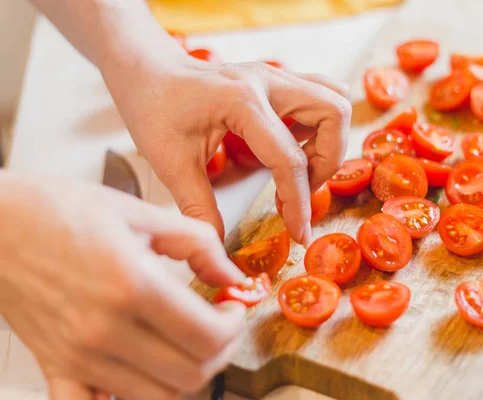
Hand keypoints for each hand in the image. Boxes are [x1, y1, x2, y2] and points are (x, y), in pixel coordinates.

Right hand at [0, 173, 246, 398]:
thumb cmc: (60, 212)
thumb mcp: (140, 213)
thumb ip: (198, 244)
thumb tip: (232, 277)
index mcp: (132, 285)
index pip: (207, 336)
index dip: (234, 326)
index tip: (233, 309)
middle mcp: (105, 330)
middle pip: (191, 375)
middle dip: (219, 351)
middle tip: (218, 324)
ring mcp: (79, 356)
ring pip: (157, 399)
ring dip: (186, 375)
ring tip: (187, 343)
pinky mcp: (56, 367)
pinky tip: (140, 374)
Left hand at [101, 46, 350, 244]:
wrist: (148, 73)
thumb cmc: (154, 110)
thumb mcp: (171, 163)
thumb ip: (199, 207)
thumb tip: (220, 246)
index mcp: (241, 102)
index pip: (289, 159)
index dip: (298, 204)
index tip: (298, 233)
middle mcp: (267, 81)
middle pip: (334, 114)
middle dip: (327, 162)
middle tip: (299, 189)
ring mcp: (274, 76)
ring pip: (333, 99)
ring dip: (328, 140)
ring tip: (299, 169)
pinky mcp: (275, 80)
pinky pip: (319, 94)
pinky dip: (318, 124)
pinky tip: (292, 146)